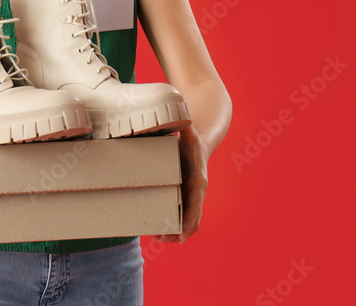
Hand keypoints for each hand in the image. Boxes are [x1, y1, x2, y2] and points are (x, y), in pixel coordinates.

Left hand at [154, 125, 208, 243]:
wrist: (198, 146)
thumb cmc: (192, 141)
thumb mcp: (189, 133)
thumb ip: (185, 127)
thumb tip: (180, 116)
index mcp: (198, 181)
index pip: (196, 205)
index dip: (188, 220)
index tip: (180, 233)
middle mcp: (196, 194)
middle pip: (192, 219)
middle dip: (179, 232)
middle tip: (163, 238)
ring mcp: (190, 198)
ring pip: (186, 223)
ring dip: (174, 234)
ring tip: (158, 239)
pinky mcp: (182, 199)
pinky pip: (180, 218)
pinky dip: (171, 228)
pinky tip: (156, 232)